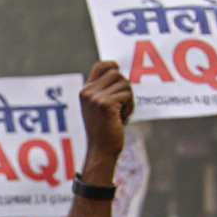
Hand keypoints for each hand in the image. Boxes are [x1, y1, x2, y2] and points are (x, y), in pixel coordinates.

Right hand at [78, 61, 133, 181]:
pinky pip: (127, 95)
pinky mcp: (106, 104)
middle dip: (125, 88)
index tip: (120, 73)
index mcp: (86, 91)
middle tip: (122, 105)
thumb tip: (120, 73)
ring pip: (124, 84)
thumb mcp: (100, 108)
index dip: (113, 65)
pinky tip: (123, 118)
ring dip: (129, 99)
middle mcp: (88, 92)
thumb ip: (105, 91)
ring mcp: (96, 97)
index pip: (101, 65)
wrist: (101, 151)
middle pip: (117, 73)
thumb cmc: (105, 131)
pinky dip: (130, 107)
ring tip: (122, 114)